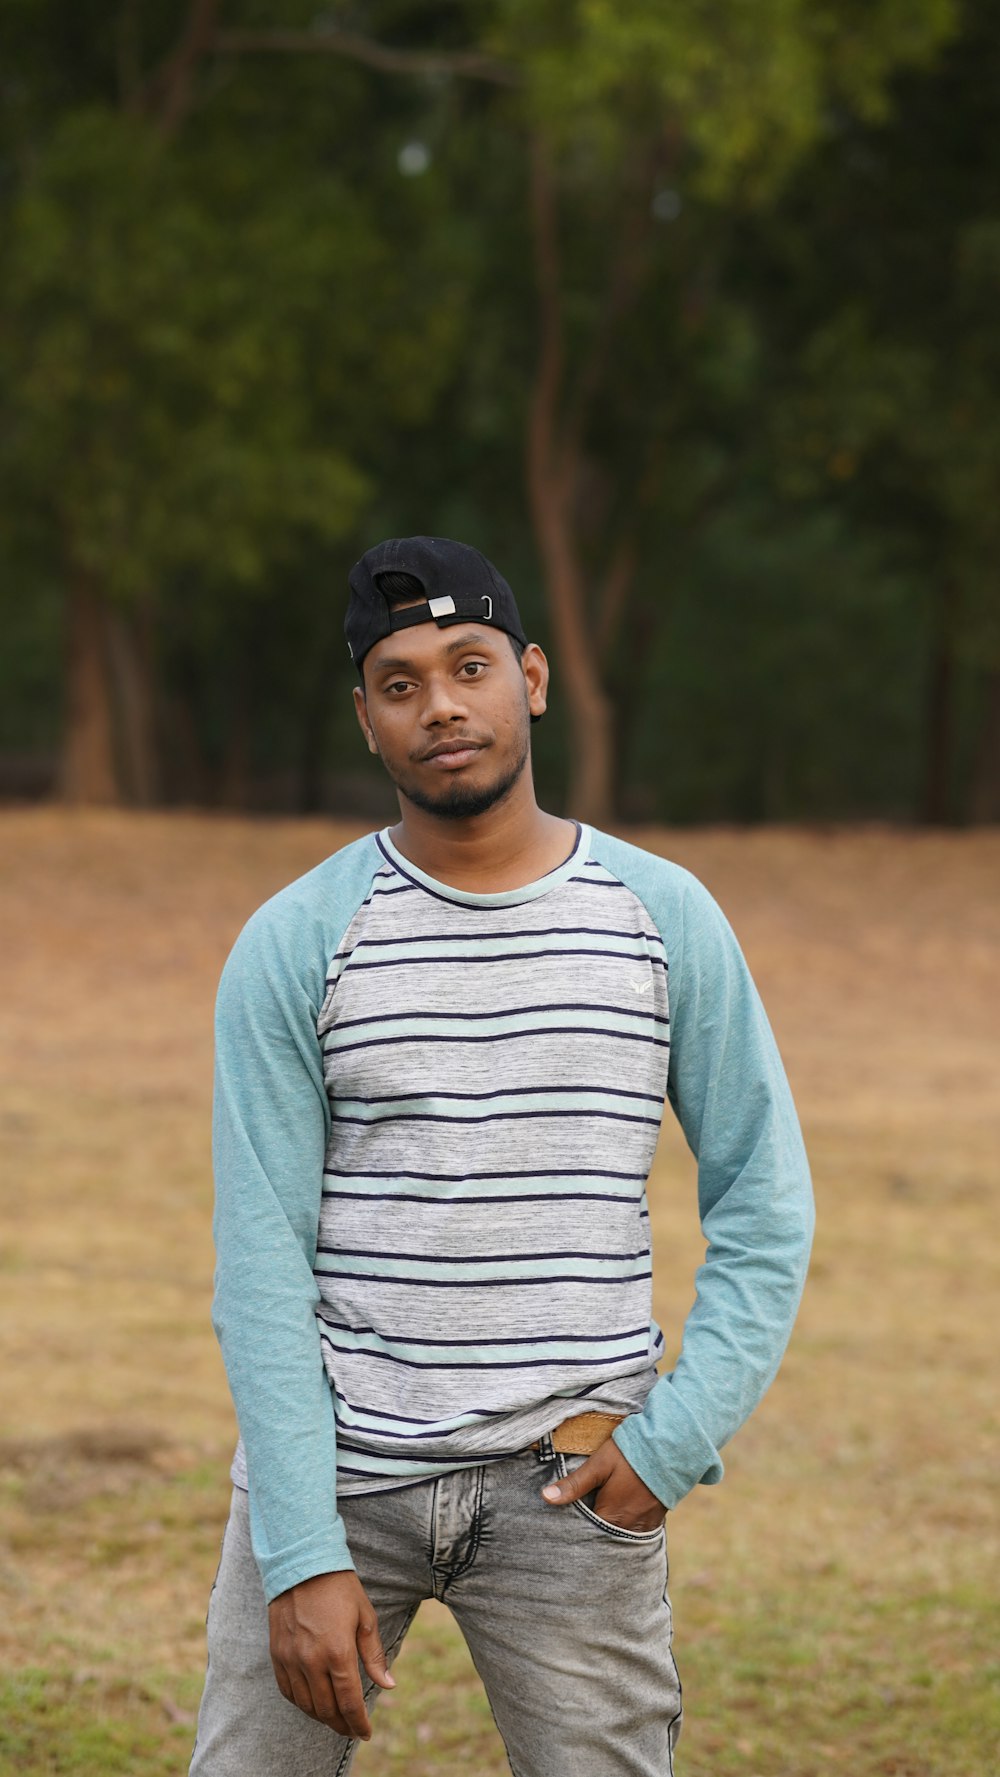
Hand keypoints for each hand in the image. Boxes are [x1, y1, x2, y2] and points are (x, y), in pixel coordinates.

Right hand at [268, 1569, 394, 1739]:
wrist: (301, 1563)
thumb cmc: (339, 1588)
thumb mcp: (365, 1617)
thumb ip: (374, 1655)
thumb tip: (389, 1685)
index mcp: (338, 1651)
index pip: (349, 1702)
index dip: (359, 1722)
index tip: (366, 1733)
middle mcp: (312, 1660)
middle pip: (327, 1709)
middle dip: (342, 1725)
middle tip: (352, 1730)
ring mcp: (291, 1659)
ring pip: (306, 1705)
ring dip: (322, 1718)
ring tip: (335, 1720)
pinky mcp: (277, 1655)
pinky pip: (288, 1691)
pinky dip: (301, 1704)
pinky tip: (312, 1703)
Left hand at [541, 1439, 665, 1532]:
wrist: (670, 1448)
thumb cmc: (631, 1454)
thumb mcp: (599, 1465)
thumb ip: (574, 1484)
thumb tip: (545, 1498)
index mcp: (611, 1516)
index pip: (586, 1534)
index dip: (576, 1529)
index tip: (566, 1524)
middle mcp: (628, 1527)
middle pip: (604, 1537)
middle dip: (592, 1533)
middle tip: (581, 1523)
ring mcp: (644, 1525)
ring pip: (620, 1536)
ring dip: (610, 1530)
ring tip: (600, 1518)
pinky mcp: (656, 1520)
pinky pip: (636, 1531)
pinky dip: (626, 1527)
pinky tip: (620, 1515)